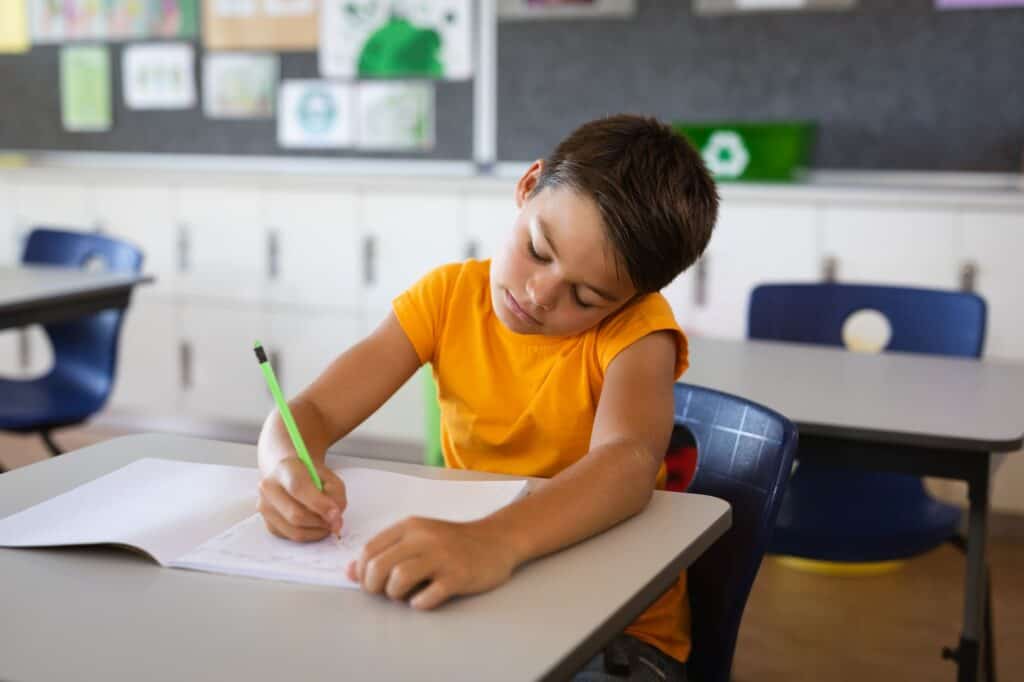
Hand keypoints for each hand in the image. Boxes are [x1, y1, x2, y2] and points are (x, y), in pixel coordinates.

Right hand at [258, 458, 346, 541]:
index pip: (298, 487)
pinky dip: (309, 535)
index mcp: (285, 469)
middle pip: (295, 515)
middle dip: (321, 522)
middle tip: (335, 520)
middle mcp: (269, 488)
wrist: (289, 476)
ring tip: (326, 523)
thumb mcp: (329, 476)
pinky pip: (292, 537)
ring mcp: (265, 508)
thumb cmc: (310, 476)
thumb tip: (335, 520)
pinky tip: (315, 525)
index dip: (319, 504)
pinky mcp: (268, 524)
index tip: (336, 513)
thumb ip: (336, 494)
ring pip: (294, 531)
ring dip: (317, 531)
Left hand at [347, 517, 518, 609]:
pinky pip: (427, 597)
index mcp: (410, 526)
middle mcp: (424, 538)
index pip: (370, 549)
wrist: (496, 540)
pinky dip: (419, 603)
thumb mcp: (417, 538)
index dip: (361, 571)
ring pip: (399, 580)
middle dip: (373, 585)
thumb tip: (349, 572)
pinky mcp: (458, 577)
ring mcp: (442, 557)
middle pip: (379, 565)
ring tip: (404, 595)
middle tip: (383, 592)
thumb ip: (385, 551)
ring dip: (395, 594)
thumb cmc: (451, 542)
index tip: (369, 581)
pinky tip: (424, 599)